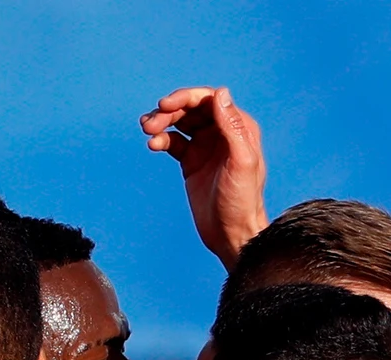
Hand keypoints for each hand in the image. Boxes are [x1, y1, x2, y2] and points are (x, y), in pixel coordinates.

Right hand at [140, 86, 269, 267]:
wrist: (231, 234)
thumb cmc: (242, 202)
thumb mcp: (241, 162)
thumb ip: (232, 127)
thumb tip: (220, 93)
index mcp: (239, 128)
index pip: (210, 100)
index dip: (186, 98)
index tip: (165, 105)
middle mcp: (222, 133)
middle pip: (191, 109)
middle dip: (169, 111)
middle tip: (150, 123)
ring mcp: (206, 146)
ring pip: (179, 123)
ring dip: (162, 122)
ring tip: (148, 130)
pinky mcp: (192, 161)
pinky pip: (173, 141)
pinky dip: (162, 139)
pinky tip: (154, 145)